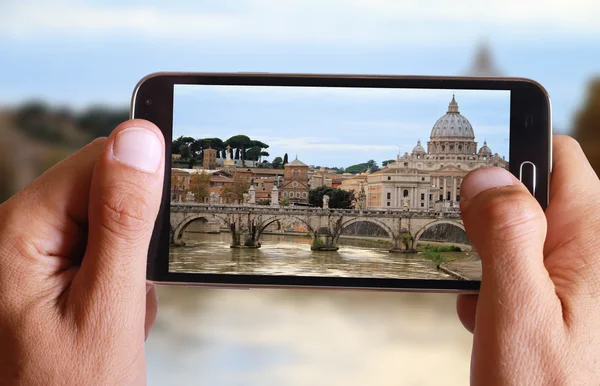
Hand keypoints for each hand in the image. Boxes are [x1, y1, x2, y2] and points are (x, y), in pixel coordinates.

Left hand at [0, 120, 163, 384]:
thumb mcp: (108, 307)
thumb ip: (123, 219)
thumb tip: (140, 141)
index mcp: (18, 231)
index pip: (98, 160)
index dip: (142, 188)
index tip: (162, 229)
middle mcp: (15, 235)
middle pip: (101, 191)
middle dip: (135, 238)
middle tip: (130, 291)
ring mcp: (28, 257)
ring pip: (107, 225)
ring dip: (129, 265)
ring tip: (119, 313)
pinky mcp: (45, 274)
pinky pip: (98, 253)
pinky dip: (118, 281)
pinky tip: (112, 316)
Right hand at [457, 135, 599, 384]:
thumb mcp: (517, 311)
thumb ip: (506, 235)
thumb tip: (487, 177)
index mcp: (593, 246)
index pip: (562, 161)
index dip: (515, 154)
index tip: (473, 173)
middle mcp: (594, 260)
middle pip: (540, 198)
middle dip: (494, 217)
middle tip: (470, 249)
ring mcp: (581, 286)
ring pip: (527, 239)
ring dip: (493, 258)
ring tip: (480, 295)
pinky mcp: (566, 309)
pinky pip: (528, 273)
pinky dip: (499, 286)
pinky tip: (488, 316)